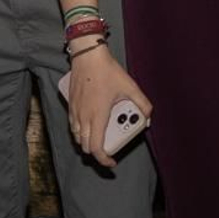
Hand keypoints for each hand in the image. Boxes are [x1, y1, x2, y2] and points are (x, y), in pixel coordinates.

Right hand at [65, 42, 150, 167]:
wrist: (87, 55)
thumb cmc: (107, 71)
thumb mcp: (130, 87)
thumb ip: (143, 104)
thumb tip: (148, 117)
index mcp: (98, 116)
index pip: (96, 148)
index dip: (104, 160)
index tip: (112, 162)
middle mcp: (83, 117)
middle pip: (85, 146)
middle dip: (97, 151)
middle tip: (109, 148)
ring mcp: (75, 111)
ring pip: (77, 136)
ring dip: (87, 141)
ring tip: (100, 136)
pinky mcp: (70, 104)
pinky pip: (73, 125)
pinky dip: (80, 131)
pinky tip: (90, 123)